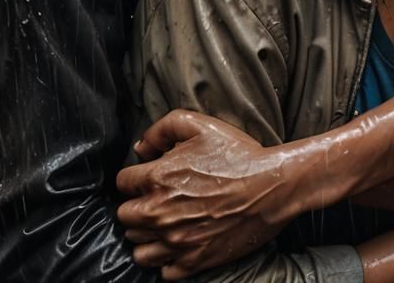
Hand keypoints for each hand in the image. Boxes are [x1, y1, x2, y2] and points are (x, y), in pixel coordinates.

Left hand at [116, 110, 301, 278]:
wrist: (271, 186)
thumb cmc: (238, 154)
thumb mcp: (200, 124)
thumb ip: (162, 128)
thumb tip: (141, 147)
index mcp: (158, 178)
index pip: (122, 183)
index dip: (136, 178)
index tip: (149, 178)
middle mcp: (159, 213)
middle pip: (125, 218)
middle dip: (137, 207)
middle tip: (156, 200)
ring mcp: (176, 240)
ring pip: (138, 250)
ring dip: (147, 237)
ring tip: (165, 225)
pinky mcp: (193, 261)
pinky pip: (163, 271)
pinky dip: (167, 260)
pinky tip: (180, 244)